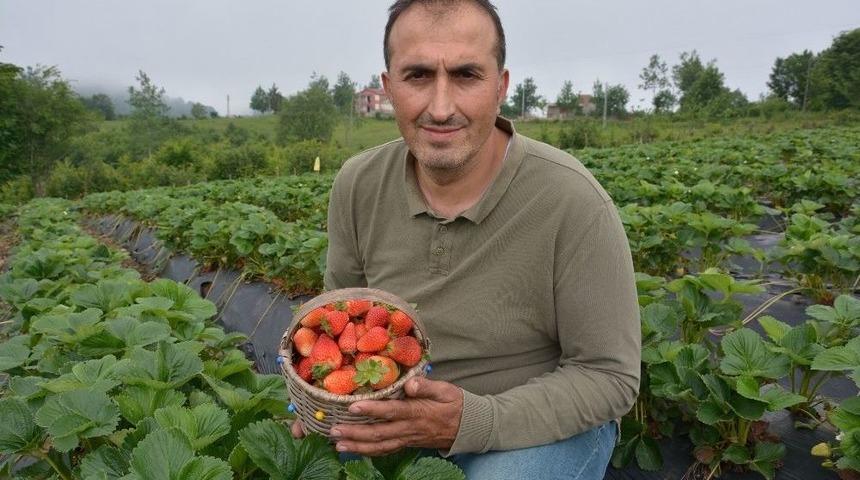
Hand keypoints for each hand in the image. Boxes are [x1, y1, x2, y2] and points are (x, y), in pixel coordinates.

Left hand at [330, 377, 462, 455]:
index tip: (353, 407)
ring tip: (338, 444)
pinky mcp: (407, 444)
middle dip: (355, 433)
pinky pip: (386, 450)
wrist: (467, 427)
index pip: (392, 411)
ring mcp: (407, 439)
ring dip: (357, 446)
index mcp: (417, 412)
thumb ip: (427, 386)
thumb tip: (409, 383)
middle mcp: (410, 429)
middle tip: (334, 431)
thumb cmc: (455, 403)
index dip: (372, 410)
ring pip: (380, 446)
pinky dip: (369, 452)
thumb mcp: (446, 389)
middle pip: (379, 433)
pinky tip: (355, 450)